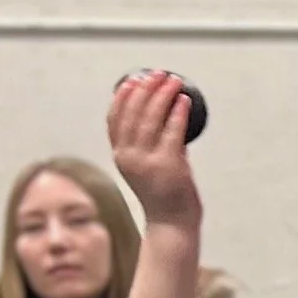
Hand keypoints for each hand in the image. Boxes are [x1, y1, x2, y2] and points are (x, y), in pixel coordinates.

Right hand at [109, 69, 199, 226]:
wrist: (172, 223)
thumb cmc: (164, 193)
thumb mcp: (148, 165)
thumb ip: (151, 143)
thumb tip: (167, 114)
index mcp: (120, 156)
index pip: (114, 120)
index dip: (123, 97)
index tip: (134, 81)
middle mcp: (128, 157)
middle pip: (132, 114)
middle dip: (145, 89)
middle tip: (158, 75)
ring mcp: (146, 162)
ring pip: (151, 119)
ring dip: (162, 96)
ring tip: (172, 81)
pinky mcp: (167, 165)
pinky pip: (172, 132)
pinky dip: (177, 113)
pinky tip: (183, 100)